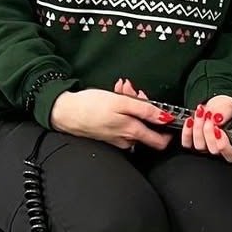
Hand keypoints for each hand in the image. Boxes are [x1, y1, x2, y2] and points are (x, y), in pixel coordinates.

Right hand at [50, 80, 175, 151]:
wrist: (65, 112)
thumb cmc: (91, 106)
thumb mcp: (122, 103)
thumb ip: (146, 111)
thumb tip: (166, 119)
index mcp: (133, 133)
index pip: (160, 142)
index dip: (167, 128)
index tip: (166, 113)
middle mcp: (127, 140)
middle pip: (147, 126)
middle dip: (145, 106)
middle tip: (135, 91)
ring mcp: (117, 138)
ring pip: (134, 120)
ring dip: (132, 103)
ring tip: (122, 89)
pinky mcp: (109, 133)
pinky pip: (123, 120)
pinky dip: (122, 108)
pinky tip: (115, 94)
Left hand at [182, 95, 231, 162]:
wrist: (214, 108)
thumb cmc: (225, 110)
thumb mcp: (230, 106)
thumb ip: (227, 112)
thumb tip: (218, 118)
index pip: (231, 154)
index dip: (224, 143)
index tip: (219, 129)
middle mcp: (220, 151)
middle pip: (213, 150)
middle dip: (209, 133)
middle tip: (209, 118)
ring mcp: (205, 149)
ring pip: (199, 146)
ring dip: (198, 128)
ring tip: (201, 113)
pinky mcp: (192, 144)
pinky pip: (187, 143)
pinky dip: (187, 131)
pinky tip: (190, 120)